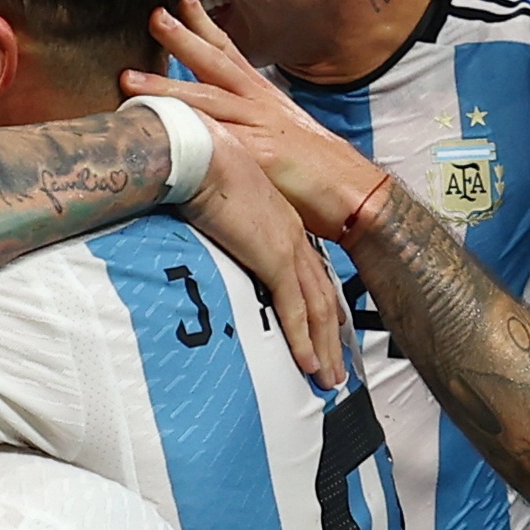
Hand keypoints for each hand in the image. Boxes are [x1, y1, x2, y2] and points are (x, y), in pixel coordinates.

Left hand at [121, 0, 387, 238]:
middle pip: (216, 61)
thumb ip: (245, 123)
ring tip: (128, 78)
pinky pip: (218, 141)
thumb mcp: (277, 134)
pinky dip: (190, 132)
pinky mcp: (262, 155)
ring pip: (208, 99)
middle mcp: (259, 102)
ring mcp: (260, 126)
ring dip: (167, 86)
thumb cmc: (315, 169)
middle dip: (182, 36)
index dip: (201, 20)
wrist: (355, 192)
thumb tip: (214, 122)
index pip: (227, 48)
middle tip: (152, 12)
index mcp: (262, 95)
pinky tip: (164, 128)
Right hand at [175, 117, 346, 386]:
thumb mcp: (211, 201)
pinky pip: (294, 310)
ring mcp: (288, 247)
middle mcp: (293, 234)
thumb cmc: (196, 167)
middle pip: (321, 295)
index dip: (318, 303)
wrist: (198, 151)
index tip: (324, 328)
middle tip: (335, 366)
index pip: (309, 271)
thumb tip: (195, 236)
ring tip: (328, 378)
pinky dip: (302, 340)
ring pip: (317, 309)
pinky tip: (307, 364)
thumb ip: (214, 224)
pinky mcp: (275, 258)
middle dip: (329, 335)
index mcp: (280, 219)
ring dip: (323, 347)